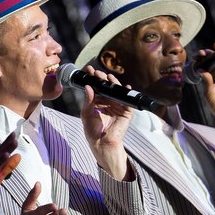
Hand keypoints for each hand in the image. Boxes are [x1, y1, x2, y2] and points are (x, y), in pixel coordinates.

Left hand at [79, 65, 132, 179]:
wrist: (101, 143)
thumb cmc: (93, 131)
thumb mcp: (86, 113)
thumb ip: (88, 100)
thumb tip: (88, 87)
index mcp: (99, 103)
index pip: (97, 88)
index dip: (93, 79)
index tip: (88, 71)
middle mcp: (109, 103)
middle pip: (106, 88)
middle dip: (102, 79)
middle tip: (96, 73)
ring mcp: (118, 107)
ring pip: (116, 91)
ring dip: (113, 83)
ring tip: (107, 77)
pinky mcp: (126, 112)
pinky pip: (127, 100)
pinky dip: (126, 93)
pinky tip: (124, 86)